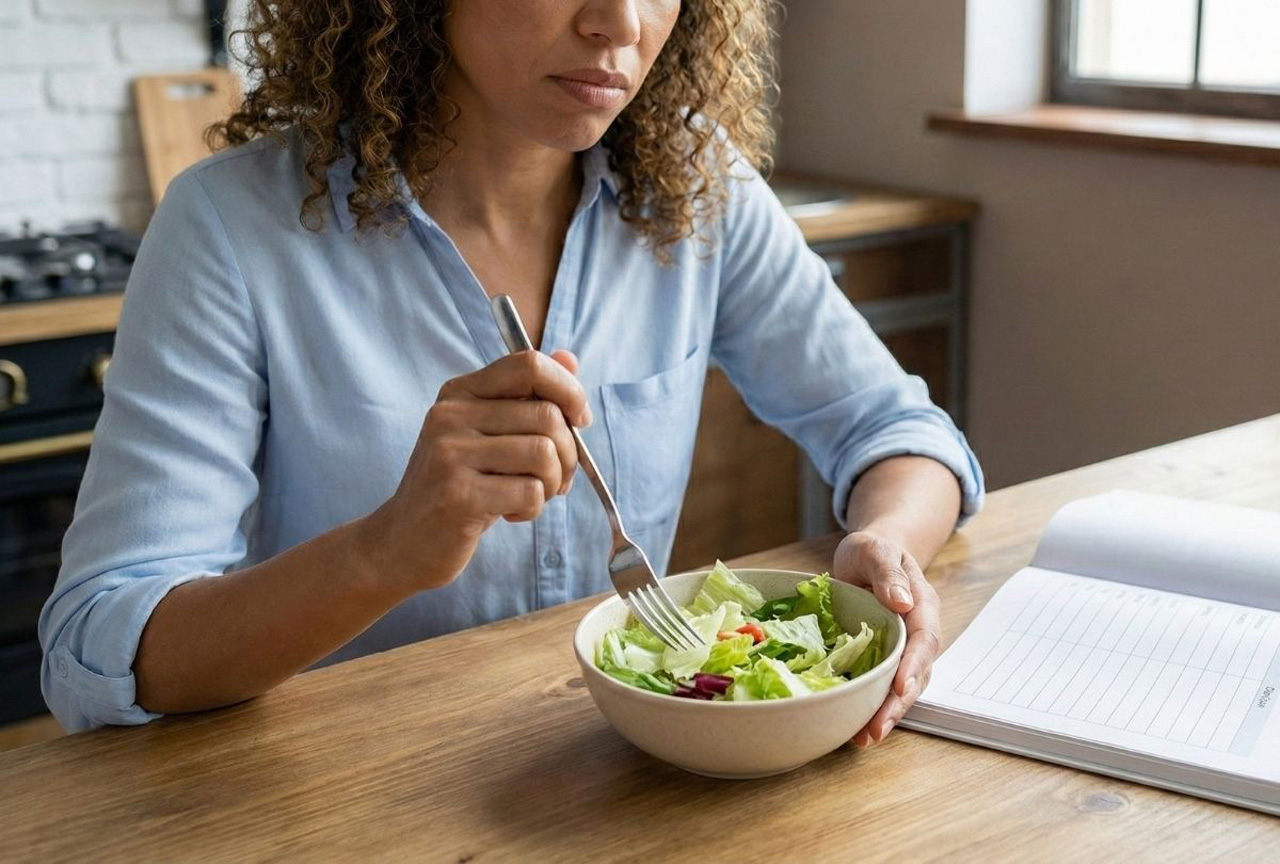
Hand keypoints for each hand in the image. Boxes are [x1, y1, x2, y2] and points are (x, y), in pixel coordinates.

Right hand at [361, 349, 589, 591]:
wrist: (403, 541)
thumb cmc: (459, 486)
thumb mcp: (490, 435)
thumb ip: (527, 397)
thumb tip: (570, 358)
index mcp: (461, 391)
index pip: (529, 364)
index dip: (569, 390)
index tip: (579, 419)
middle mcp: (451, 415)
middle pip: (547, 415)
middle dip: (569, 453)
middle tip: (555, 478)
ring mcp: (450, 453)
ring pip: (544, 453)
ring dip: (552, 483)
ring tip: (531, 495)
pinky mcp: (458, 495)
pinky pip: (530, 491)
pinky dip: (534, 508)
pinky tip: (511, 513)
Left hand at [833, 529, 941, 746]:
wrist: (870, 554)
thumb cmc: (872, 549)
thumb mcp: (874, 549)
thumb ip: (887, 571)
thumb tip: (902, 601)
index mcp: (921, 606)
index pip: (924, 640)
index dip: (914, 666)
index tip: (901, 688)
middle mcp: (918, 632)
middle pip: (917, 673)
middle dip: (898, 704)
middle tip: (876, 729)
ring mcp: (903, 649)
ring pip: (903, 687)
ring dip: (887, 714)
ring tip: (865, 738)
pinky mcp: (885, 659)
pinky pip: (884, 686)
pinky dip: (873, 707)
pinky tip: (855, 729)